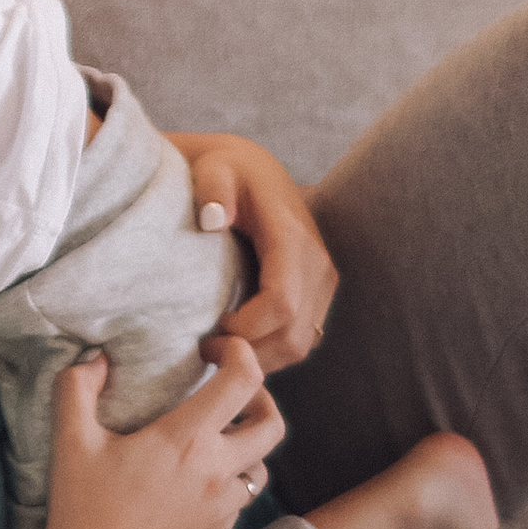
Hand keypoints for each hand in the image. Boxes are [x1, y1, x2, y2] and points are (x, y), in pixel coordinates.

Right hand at [40, 342, 285, 528]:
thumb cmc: (83, 510)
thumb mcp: (70, 441)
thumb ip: (77, 387)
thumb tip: (97, 360)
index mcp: (187, 440)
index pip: (242, 380)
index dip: (237, 352)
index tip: (210, 348)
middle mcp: (217, 472)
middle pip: (272, 424)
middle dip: (260, 398)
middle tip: (228, 391)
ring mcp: (222, 508)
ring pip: (260, 465)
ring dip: (246, 444)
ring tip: (212, 438)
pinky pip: (239, 499)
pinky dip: (228, 480)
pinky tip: (193, 481)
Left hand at [167, 130, 335, 372]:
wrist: (253, 169)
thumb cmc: (225, 171)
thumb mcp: (213, 168)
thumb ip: (212, 187)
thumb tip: (213, 219)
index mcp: (294, 239)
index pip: (281, 304)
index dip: (245, 330)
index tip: (209, 329)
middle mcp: (318, 265)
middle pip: (293, 336)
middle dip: (249, 354)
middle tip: (204, 350)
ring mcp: (323, 283)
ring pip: (300, 346)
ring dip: (259, 360)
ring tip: (217, 350)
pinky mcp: (318, 295)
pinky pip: (301, 340)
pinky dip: (270, 353)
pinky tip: (236, 345)